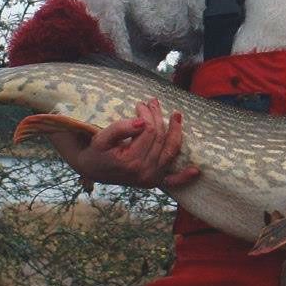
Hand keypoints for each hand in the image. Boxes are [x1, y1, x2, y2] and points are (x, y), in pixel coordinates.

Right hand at [47, 98, 199, 189]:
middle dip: (158, 117)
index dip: (147, 114)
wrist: (90, 168)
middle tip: (152, 102)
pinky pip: (172, 182)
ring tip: (177, 115)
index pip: (149, 131)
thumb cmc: (95, 150)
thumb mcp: (102, 137)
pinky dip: (183, 177)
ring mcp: (150, 179)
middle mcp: (144, 173)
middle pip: (160, 138)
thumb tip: (142, 122)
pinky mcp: (152, 182)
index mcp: (131, 162)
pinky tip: (195, 171)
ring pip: (170, 151)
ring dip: (176, 132)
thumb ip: (121, 128)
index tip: (140, 104)